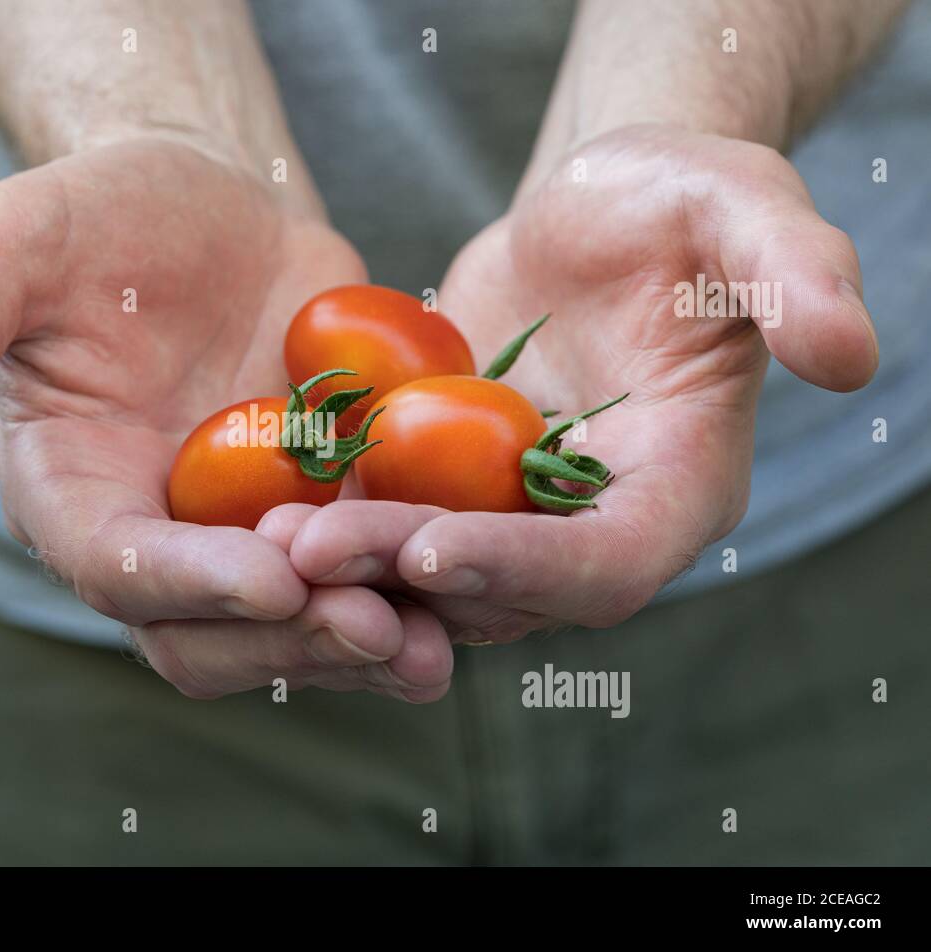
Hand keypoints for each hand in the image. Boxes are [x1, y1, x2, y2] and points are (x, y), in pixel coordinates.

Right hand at [0, 137, 452, 699]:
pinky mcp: (322, 516)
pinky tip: (478, 587)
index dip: (189, 583)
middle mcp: (157, 539)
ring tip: (437, 638)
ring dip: (363, 643)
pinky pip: (366, 579)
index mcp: (73, 496)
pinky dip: (417, 593)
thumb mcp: (14, 240)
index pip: (118, 569)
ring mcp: (244, 537)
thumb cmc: (102, 217)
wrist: (211, 208)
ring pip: (294, 631)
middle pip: (210, 634)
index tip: (271, 572)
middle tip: (373, 623)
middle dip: (289, 638)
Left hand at [282, 124, 876, 642]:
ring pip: (437, 575)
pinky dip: (338, 527)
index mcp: (680, 485)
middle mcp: (598, 522)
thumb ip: (797, 275)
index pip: (610, 563)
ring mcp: (521, 514)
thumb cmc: (677, 201)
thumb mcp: (743, 209)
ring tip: (269, 544)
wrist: (595, 211)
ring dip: (357, 571)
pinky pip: (394, 525)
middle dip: (411, 579)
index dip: (530, 568)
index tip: (435, 548)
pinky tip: (263, 507)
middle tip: (313, 558)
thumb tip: (851, 354)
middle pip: (509, 588)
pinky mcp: (456, 488)